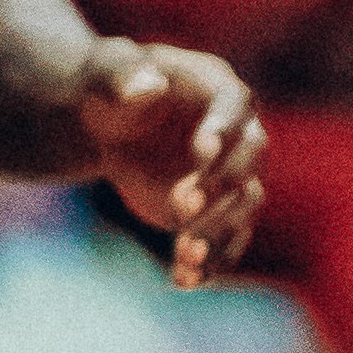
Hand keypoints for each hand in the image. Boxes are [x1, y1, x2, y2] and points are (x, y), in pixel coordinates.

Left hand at [73, 40, 266, 286]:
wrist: (107, 124)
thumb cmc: (108, 85)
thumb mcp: (104, 72)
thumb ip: (120, 76)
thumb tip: (147, 87)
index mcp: (215, 86)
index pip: (236, 105)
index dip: (224, 128)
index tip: (200, 150)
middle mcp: (237, 131)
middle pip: (249, 159)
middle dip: (219, 185)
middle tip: (180, 206)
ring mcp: (231, 172)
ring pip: (243, 205)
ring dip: (219, 230)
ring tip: (185, 254)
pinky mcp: (217, 209)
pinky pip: (227, 238)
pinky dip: (210, 261)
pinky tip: (184, 279)